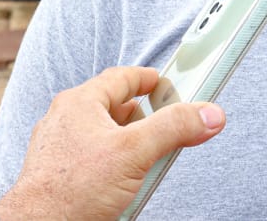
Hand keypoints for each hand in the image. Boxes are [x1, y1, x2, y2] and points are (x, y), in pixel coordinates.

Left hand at [0, 66, 225, 220]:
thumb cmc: (72, 189)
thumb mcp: (135, 152)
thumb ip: (174, 128)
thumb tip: (208, 114)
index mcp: (79, 102)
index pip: (121, 77)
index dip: (149, 79)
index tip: (167, 84)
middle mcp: (66, 120)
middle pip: (114, 108)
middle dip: (143, 118)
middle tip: (165, 128)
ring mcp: (59, 148)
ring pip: (104, 136)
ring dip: (128, 145)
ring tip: (145, 163)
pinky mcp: (58, 173)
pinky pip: (93, 160)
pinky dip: (113, 165)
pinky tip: (124, 186)